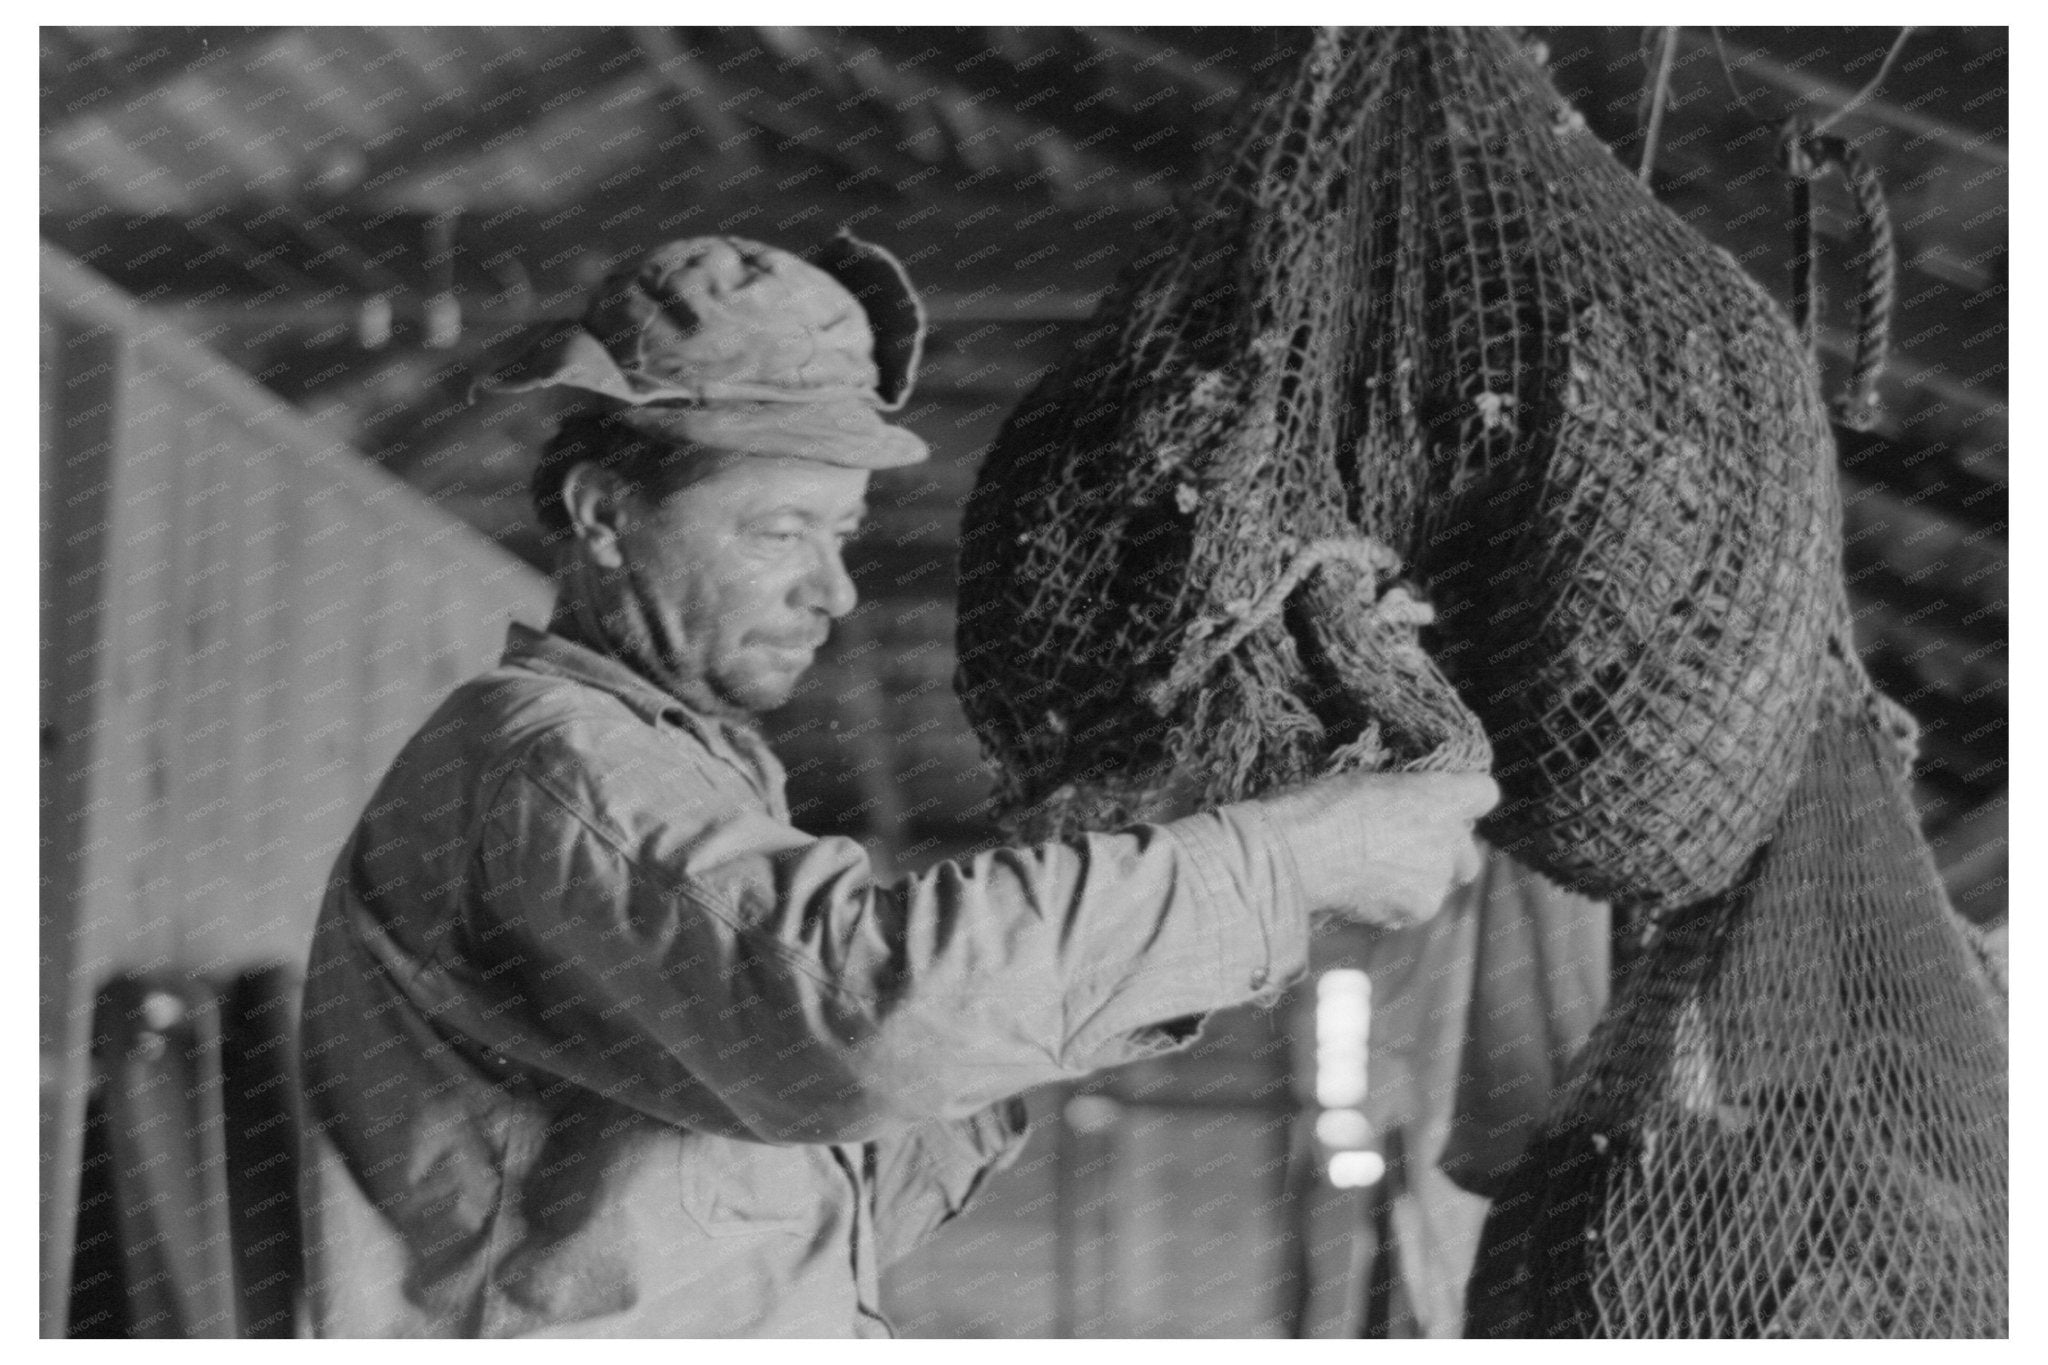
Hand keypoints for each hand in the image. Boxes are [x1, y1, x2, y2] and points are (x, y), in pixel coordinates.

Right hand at [1258, 770, 1497, 928]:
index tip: (1437, 806)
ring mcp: (1437, 877)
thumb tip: (1402, 809)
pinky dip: (1395, 904)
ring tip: (1371, 873)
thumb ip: (1401, 798)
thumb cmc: (1320, 807)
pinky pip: (1415, 907)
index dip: (1462, 800)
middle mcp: (1450, 836)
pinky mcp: (1420, 909)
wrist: (1300, 854)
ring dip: (1416, 881)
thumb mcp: (1366, 783)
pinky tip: (1362, 892)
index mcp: (1439, 794)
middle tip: (1403, 848)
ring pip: (1439, 883)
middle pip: (1467, 852)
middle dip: (1444, 854)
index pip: (1483, 793)